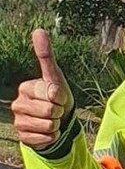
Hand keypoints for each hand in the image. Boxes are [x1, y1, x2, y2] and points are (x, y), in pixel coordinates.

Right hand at [11, 29, 73, 149]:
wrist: (56, 119)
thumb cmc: (57, 96)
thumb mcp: (55, 76)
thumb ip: (46, 55)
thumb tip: (38, 30)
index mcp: (26, 88)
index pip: (52, 92)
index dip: (61, 96)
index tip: (58, 96)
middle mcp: (18, 104)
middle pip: (50, 110)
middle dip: (59, 111)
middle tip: (56, 109)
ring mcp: (19, 122)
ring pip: (49, 125)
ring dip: (56, 124)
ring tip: (52, 119)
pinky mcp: (23, 138)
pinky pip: (46, 138)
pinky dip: (52, 136)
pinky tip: (48, 131)